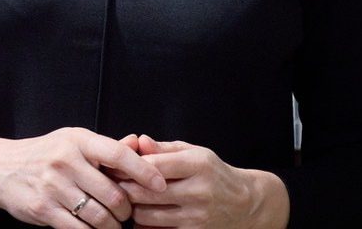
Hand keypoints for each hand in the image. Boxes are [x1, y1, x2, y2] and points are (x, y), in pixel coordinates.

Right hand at [0, 127, 167, 227]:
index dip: (144, 171)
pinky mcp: (44, 210)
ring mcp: (53, 186)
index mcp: (77, 141)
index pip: (118, 154)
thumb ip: (107, 147)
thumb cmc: (45, 154)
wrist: (0, 168)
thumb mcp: (73, 141)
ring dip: (113, 227)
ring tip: (113, 225)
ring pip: (100, 217)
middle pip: (114, 194)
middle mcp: (65, 161)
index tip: (161, 185)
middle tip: (128, 214)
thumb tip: (139, 144)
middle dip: (128, 210)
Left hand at [118, 135, 289, 228]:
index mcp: (198, 166)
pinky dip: (145, 226)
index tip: (117, 166)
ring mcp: (197, 218)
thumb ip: (164, 148)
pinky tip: (144, 216)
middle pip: (146, 193)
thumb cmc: (215, 174)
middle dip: (124, 188)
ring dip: (132, 208)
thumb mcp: (195, 153)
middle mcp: (199, 192)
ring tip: (129, 199)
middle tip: (114, 184)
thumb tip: (139, 141)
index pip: (153, 166)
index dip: (129, 166)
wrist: (246, 204)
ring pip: (147, 216)